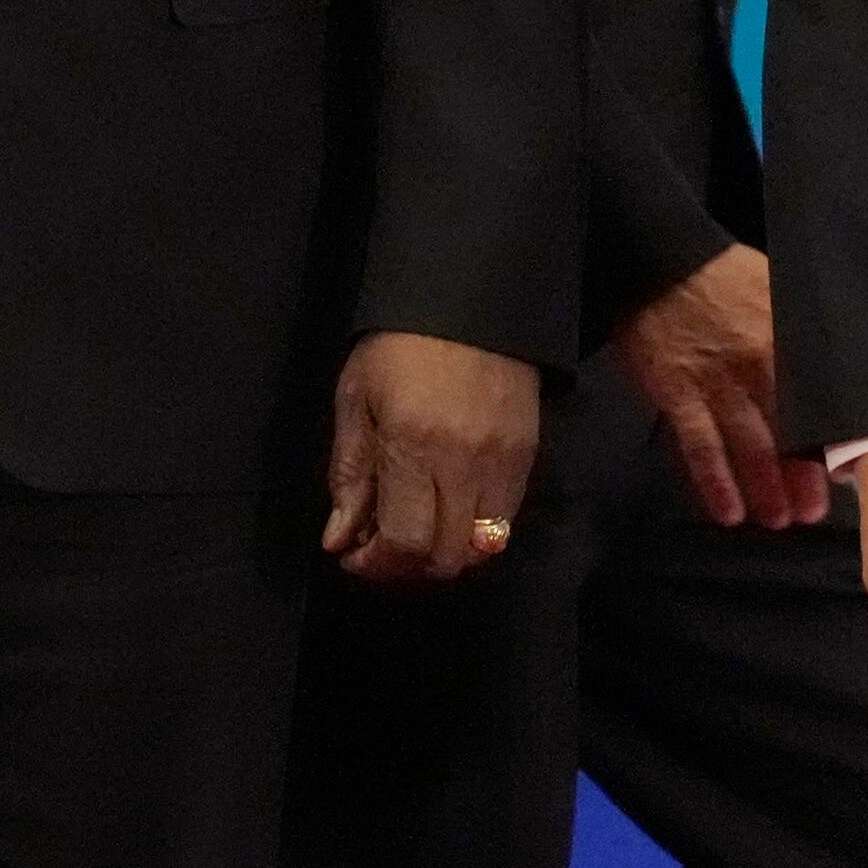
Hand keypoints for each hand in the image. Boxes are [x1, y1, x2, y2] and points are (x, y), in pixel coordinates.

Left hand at [324, 331, 542, 585]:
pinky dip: (474, 534)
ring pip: (480, 548)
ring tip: (414, 532)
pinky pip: (506, 522)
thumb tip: (339, 539)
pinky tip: (447, 513)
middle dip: (406, 567)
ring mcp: (503, 463)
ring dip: (442, 554)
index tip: (353, 557)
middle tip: (380, 549)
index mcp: (412, 446)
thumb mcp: (355, 401)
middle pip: (445, 557)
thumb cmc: (397, 347)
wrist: (469, 300)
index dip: (376, 566)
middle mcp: (464, 463)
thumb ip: (348, 475)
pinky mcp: (528, 458)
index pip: (404, 541)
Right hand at [608, 246, 825, 531]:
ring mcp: (716, 385)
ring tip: (778, 520)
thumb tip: (841, 362)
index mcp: (788, 341)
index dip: (834, 439)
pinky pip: (699, 447)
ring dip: (765, 488)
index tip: (847, 470)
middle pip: (789, 433)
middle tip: (812, 513)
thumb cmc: (723, 273)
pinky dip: (714, 483)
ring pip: (749, 448)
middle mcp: (758, 369)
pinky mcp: (677, 395)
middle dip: (803, 478)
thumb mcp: (782, 287)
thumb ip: (807, 328)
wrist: (657, 259)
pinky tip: (727, 512)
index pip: (819, 401)